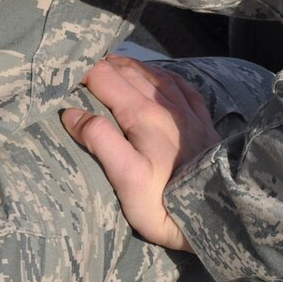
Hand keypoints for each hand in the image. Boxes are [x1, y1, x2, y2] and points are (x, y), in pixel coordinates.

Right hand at [60, 56, 220, 251]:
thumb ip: (100, 141)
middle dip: (99, 66)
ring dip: (127, 67)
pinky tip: (154, 76)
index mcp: (142, 114)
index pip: (103, 76)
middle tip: (79, 72)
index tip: (63, 78)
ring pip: (151, 72)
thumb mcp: (127, 179)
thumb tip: (72, 113)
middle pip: (125, 70)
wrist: (219, 214)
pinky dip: (159, 74)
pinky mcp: (202, 119)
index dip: (81, 72)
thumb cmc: (166, 202)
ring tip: (108, 69)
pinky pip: (179, 83)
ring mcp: (186, 109)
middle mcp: (164, 104)